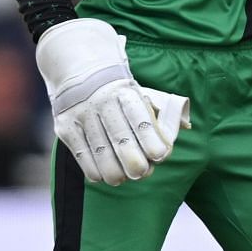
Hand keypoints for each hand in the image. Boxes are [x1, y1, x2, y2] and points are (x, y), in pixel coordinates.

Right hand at [35, 19, 185, 183]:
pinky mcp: (65, 127)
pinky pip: (81, 155)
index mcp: (126, 93)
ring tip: (123, 178)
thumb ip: (161, 112)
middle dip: (134, 161)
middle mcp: (102, 102)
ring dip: (114, 171)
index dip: (151, 139)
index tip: (160, 155)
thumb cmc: (119, 93)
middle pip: (120, 138)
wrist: (78, 72)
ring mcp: (81, 114)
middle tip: (142, 173)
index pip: (140, 118)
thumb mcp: (139, 93)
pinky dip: (94, 170)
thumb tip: (186, 126)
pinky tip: (103, 176)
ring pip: (100, 150)